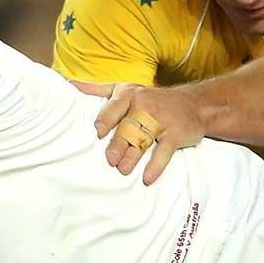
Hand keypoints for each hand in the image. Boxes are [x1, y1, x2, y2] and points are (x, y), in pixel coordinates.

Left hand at [78, 81, 206, 184]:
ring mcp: (162, 121)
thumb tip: (68, 84)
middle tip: (109, 159)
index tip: (98, 133)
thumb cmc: (151, 98)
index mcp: (129, 95)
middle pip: (128, 127)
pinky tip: (146, 178)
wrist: (195, 104)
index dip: (106, 120)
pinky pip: (164, 152)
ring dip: (133, 156)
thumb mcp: (124, 89)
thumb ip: (97, 89)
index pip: (115, 107)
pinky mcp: (176, 135)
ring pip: (144, 140)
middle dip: (119, 143)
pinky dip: (156, 166)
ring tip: (122, 170)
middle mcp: (145, 106)